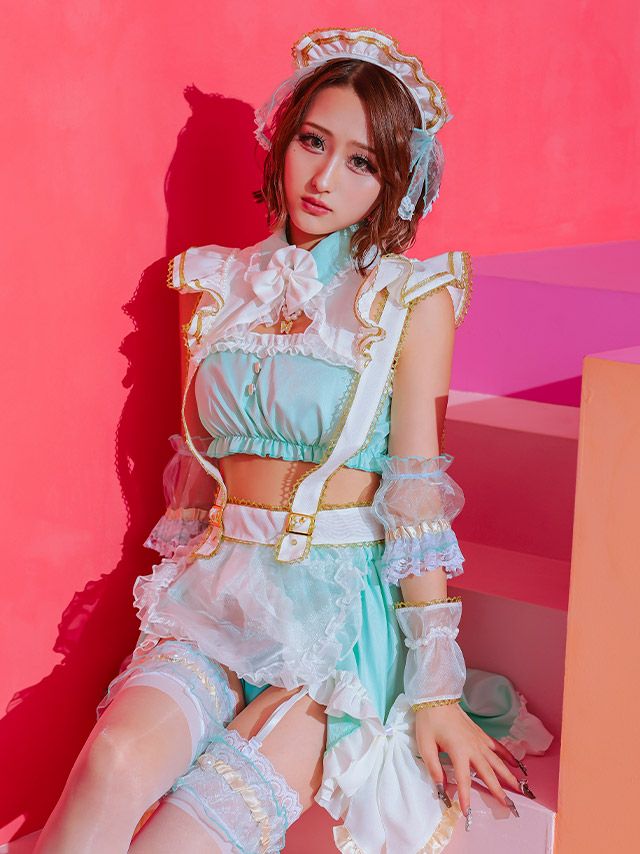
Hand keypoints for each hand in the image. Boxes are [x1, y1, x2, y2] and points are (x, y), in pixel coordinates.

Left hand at [415, 701, 523, 817]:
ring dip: (507, 775)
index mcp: (458, 751)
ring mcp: (479, 740)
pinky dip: (507, 755)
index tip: (467, 812)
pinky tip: (515, 763)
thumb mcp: (425, 746)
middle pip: (488, 773)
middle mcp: (473, 747)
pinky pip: (497, 746)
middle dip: (497, 790)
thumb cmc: (429, 722)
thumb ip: (434, 768)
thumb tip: (441, 788)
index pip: (464, 779)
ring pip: (497, 761)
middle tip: (508, 805)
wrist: (436, 699)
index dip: (466, 797)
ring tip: (518, 788)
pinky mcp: (481, 734)